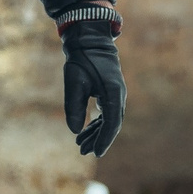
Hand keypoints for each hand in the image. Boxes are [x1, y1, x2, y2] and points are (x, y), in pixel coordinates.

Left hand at [61, 22, 124, 156]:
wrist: (90, 40)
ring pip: (109, 120)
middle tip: (83, 152)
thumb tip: (75, 130)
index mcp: (113, 92)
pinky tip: (85, 132)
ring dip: (96, 133)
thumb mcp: (74, 82)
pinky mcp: (110, 92)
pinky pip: (106, 113)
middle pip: (111, 125)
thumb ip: (74, 106)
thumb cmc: (82, 59)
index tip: (96, 153)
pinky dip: (96, 124)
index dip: (104, 140)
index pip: (111, 123)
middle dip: (98, 140)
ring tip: (81, 145)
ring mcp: (116, 94)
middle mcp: (118, 95)